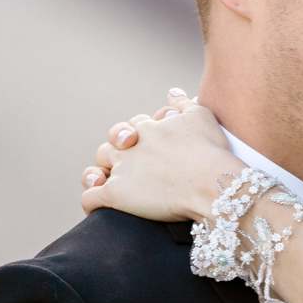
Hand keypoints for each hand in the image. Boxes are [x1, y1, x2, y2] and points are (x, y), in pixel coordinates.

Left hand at [83, 90, 236, 222]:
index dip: (138, 135)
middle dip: (115, 154)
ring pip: (95, 171)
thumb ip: (182, 103)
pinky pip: (91, 198)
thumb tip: (173, 92)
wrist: (211, 182)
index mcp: (147, 129)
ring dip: (97, 176)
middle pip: (110, 146)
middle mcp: (129, 147)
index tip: (146, 146)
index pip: (134, 127)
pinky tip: (96, 210)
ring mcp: (121, 171)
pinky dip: (91, 204)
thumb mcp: (199, 116)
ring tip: (103, 184)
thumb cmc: (210, 151)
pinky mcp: (115, 195)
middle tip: (127, 166)